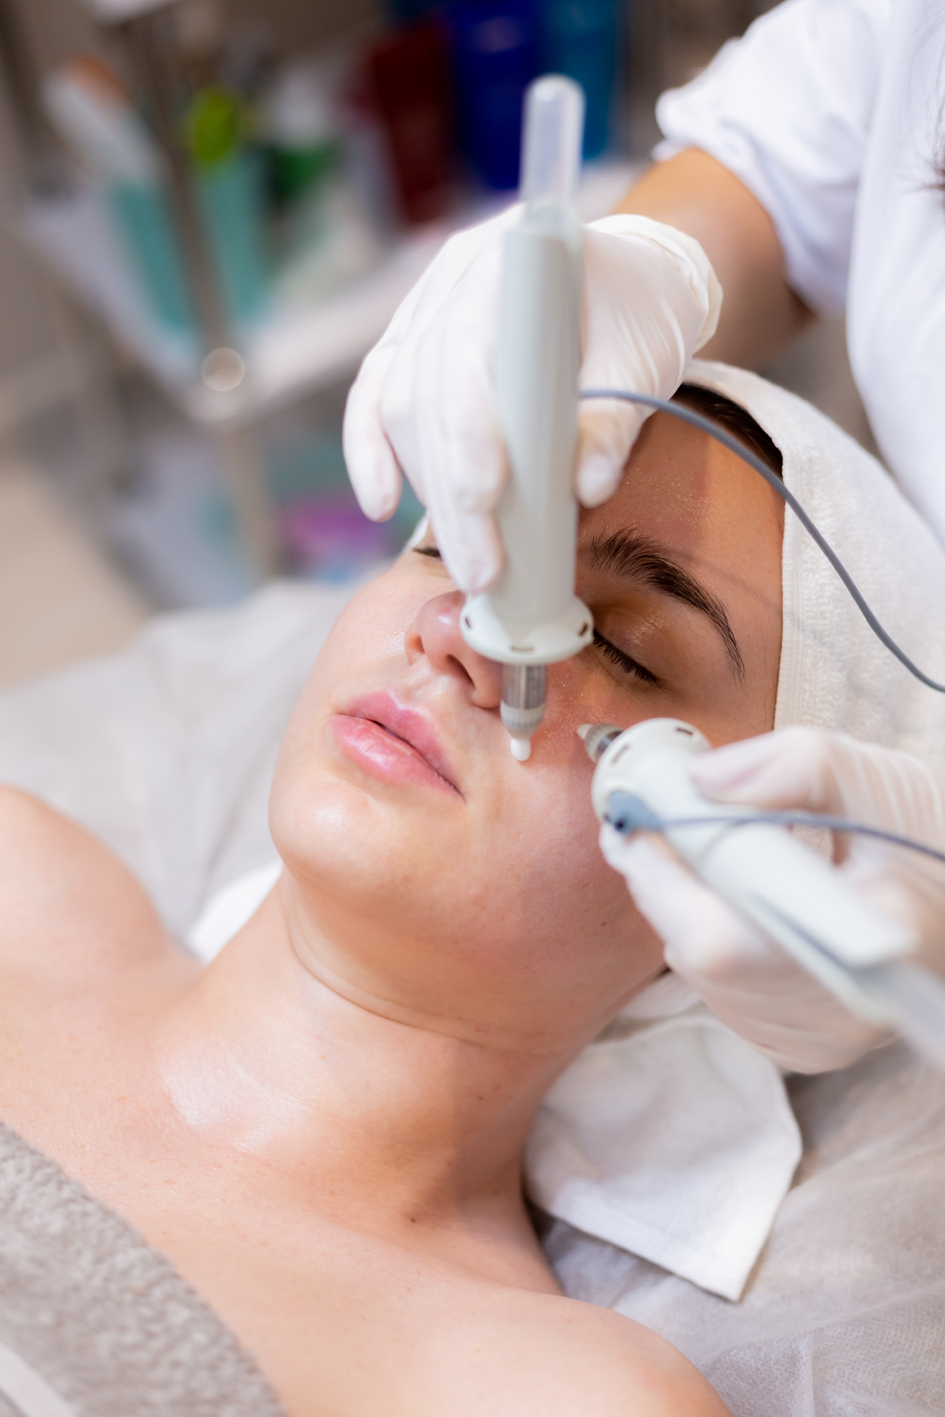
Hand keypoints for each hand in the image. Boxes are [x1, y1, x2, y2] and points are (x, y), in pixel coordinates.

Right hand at [343, 209, 720, 592]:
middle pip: (428, 394)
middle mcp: (455, 277)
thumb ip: (616, 421)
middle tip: (482, 572)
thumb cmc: (639, 313)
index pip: (469, 352)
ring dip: (428, 490)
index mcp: (514, 262)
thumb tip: (588, 488)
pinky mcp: (411, 341)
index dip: (469, 431)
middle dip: (452, 495)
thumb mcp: (646, 359)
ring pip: (399, 406)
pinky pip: (375, 397)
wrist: (628, 278)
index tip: (486, 501)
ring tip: (467, 556)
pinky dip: (374, 454)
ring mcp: (425, 307)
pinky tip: (383, 505)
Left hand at [600, 728, 944, 1072]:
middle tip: (658, 828)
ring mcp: (818, 1039)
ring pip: (701, 973)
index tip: (643, 824)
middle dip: (668, 881)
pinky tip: (736, 903)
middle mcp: (843, 1006)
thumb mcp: (876, 780)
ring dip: (686, 909)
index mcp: (872, 935)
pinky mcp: (799, 1050)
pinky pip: (719, 994)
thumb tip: (703, 782)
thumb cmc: (922, 848)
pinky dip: (710, 940)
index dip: (668, 878)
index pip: (723, 938)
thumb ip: (796, 765)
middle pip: (701, 954)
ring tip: (710, 858)